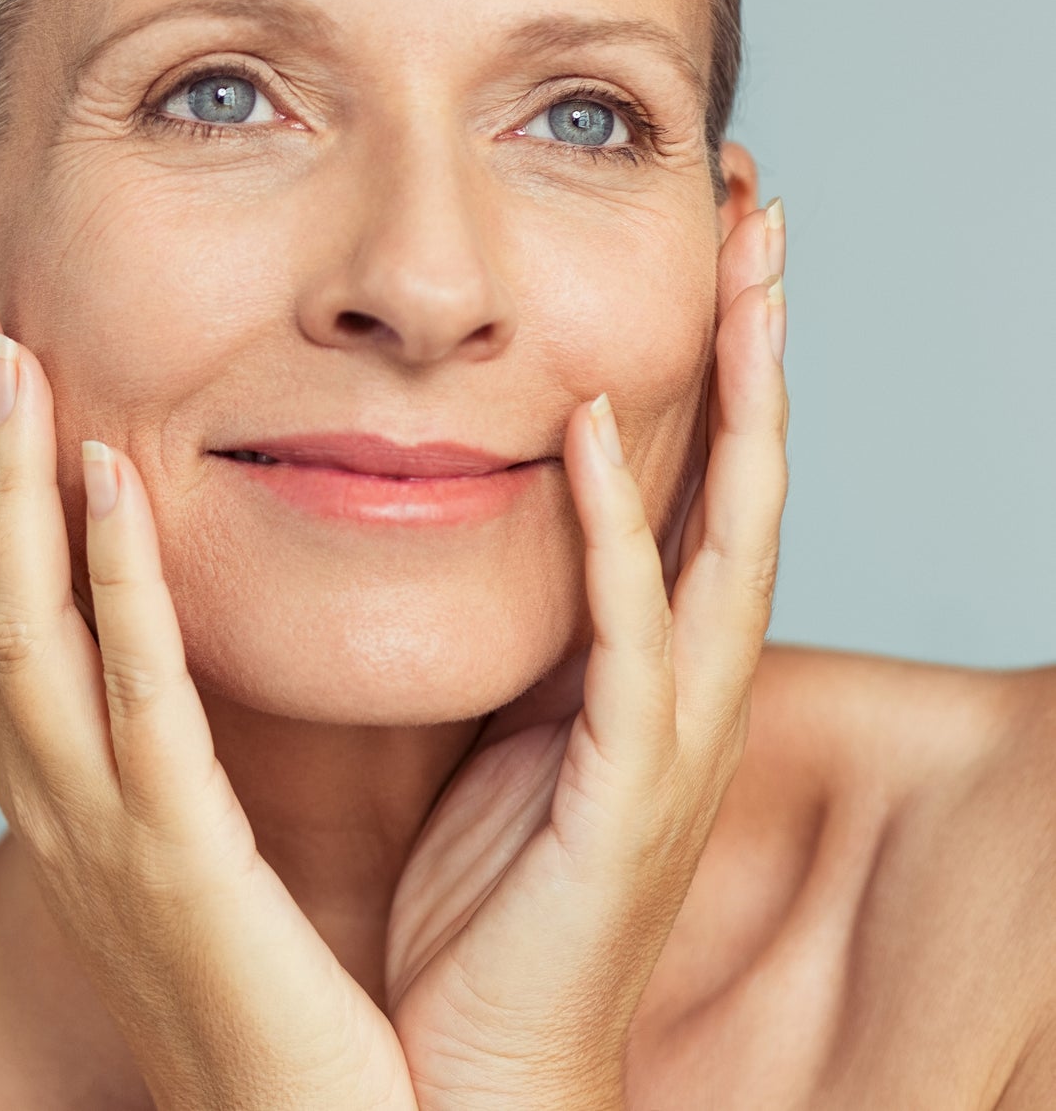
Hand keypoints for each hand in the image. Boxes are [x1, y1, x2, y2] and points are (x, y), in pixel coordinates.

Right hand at [0, 274, 416, 1110]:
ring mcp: (94, 823)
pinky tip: (105, 481)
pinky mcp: (174, 860)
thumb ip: (168, 707)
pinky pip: (137, 699)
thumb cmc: (256, 964)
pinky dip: (113, 584)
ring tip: (2, 352)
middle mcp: (47, 783)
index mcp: (58, 766)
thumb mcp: (184, 814)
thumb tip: (171, 601)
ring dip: (4, 480)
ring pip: (23, 620)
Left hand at [383, 201, 788, 1109]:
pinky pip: (632, 641)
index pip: (698, 484)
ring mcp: (671, 738)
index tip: (705, 248)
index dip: (717, 364)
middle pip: (747, 482)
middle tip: (758, 212)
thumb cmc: (487, 900)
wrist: (478, 1065)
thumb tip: (482, 523)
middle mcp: (685, 688)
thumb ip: (524, 629)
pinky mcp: (625, 791)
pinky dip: (617, 534)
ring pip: (728, 540)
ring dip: (738, 402)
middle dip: (758, 344)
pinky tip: (588, 433)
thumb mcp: (507, 729)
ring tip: (737, 271)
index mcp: (649, 668)